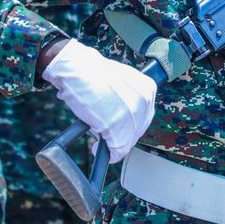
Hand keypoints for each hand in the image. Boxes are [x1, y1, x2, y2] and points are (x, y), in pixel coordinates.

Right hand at [41, 39, 156, 162]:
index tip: (119, 128)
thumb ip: (128, 98)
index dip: (129, 125)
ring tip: (100, 140)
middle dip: (121, 136)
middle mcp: (144, 102)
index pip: (143, 115)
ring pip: (127, 141)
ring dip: (113, 144)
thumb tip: (125, 116)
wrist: (76, 69)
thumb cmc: (92, 74)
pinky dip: (107, 153)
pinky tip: (96, 148)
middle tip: (107, 137)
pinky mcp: (118, 129)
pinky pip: (117, 150)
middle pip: (137, 130)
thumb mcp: (120, 82)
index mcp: (147, 88)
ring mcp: (132, 115)